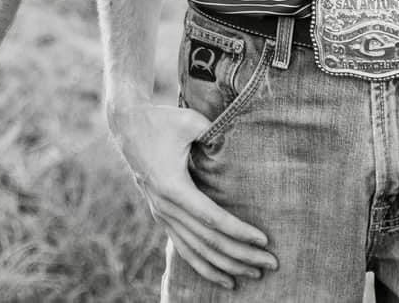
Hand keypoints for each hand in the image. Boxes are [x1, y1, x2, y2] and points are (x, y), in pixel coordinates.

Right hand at [106, 99, 276, 289]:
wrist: (127, 124)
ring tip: (254, 274)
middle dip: (240, 255)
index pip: (212, 218)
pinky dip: (205, 265)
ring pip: (196, 251)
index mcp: (173, 187)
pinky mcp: (162, 216)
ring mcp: (162, 214)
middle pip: (207, 241)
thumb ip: (215, 133)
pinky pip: (184, 248)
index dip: (238, 231)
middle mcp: (165, 206)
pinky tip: (225, 277)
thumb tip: (244, 141)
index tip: (263, 240)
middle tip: (270, 263)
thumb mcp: (190, 122)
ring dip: (226, 266)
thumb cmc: (162, 120)